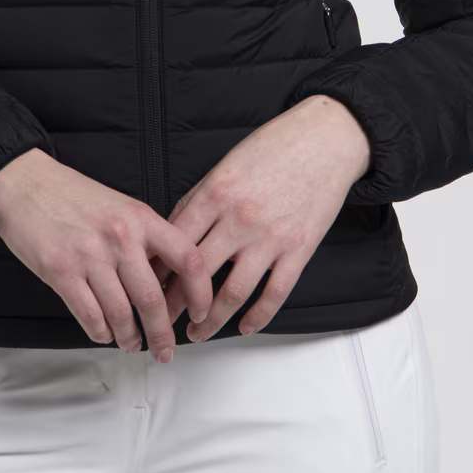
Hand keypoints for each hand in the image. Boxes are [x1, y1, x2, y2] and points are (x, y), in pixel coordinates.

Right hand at [0, 148, 212, 360]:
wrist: (25, 183)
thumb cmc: (72, 195)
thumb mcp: (121, 206)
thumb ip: (146, 238)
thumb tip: (168, 280)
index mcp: (141, 217)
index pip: (187, 258)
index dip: (200, 292)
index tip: (201, 312)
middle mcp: (120, 237)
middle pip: (153, 298)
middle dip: (162, 334)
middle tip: (165, 350)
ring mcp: (90, 256)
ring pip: (122, 314)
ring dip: (129, 337)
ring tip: (132, 344)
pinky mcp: (61, 272)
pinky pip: (90, 316)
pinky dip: (101, 332)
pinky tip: (104, 333)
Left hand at [152, 94, 371, 340]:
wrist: (325, 140)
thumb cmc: (273, 148)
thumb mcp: (225, 165)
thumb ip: (199, 200)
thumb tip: (172, 234)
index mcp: (215, 193)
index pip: (175, 244)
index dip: (157, 272)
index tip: (147, 289)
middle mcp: (239, 218)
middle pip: (197, 274)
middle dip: (175, 305)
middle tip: (163, 322)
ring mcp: (270, 236)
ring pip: (233, 293)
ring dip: (211, 321)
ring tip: (198, 332)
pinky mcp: (299, 249)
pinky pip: (274, 293)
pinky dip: (257, 317)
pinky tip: (244, 327)